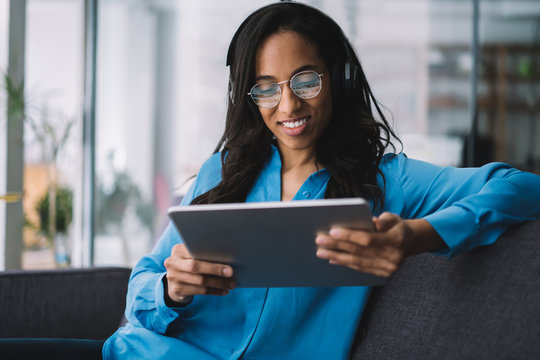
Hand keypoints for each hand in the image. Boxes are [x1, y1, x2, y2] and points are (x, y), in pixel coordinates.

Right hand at [163, 243, 235, 303]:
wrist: (174, 280)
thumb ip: (204, 254)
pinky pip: (200, 291)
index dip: (212, 258)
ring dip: (218, 284)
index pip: (196, 252)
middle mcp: (172, 262)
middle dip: (215, 270)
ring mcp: (173, 277)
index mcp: (178, 250)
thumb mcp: (192, 256)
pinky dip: (214, 291)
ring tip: (231, 284)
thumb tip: (227, 258)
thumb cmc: (190, 264)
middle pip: (196, 267)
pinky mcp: (177, 290)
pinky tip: (223, 291)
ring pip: (200, 281)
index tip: (227, 263)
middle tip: (231, 274)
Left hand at [315, 212, 443, 277]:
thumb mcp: (395, 218)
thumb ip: (385, 219)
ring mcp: (389, 268)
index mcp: (396, 240)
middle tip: (319, 240)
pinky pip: (361, 269)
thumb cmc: (397, 227)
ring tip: (321, 252)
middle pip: (359, 251)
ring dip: (337, 257)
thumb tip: (374, 222)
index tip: (332, 231)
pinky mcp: (384, 274)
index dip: (349, 235)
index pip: (368, 239)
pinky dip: (346, 264)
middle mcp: (393, 257)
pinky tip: (333, 259)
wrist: (411, 243)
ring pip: (358, 263)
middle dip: (337, 245)